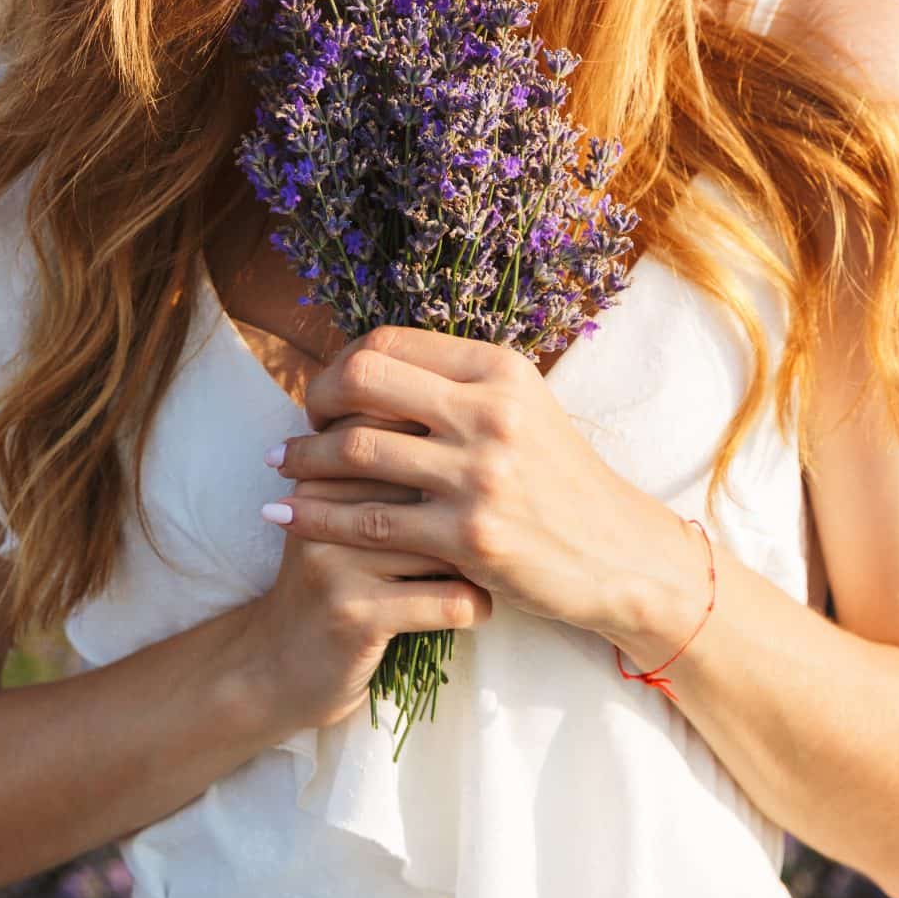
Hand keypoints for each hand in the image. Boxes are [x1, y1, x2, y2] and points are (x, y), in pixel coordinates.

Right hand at [237, 428, 495, 735]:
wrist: (276, 668)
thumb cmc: (332, 583)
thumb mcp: (340, 519)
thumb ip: (381, 472)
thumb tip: (462, 419)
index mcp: (322, 474)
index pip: (399, 435)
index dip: (452, 455)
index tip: (481, 487)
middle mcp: (322, 508)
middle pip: (430, 484)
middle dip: (478, 507)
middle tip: (505, 525)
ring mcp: (336, 562)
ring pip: (448, 541)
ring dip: (485, 561)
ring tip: (495, 569)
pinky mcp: (355, 616)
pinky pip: (448, 599)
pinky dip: (477, 606)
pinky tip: (477, 608)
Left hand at [269, 324, 676, 634]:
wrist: (619, 556)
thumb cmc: (560, 481)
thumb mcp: (522, 409)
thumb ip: (457, 384)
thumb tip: (372, 363)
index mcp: (501, 370)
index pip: (391, 341)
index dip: (343, 362)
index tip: (328, 391)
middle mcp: (491, 412)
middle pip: (364, 379)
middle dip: (315, 399)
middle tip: (299, 423)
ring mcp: (481, 475)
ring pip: (357, 450)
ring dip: (303, 459)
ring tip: (279, 467)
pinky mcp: (469, 537)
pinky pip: (367, 521)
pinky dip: (315, 516)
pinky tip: (287, 516)